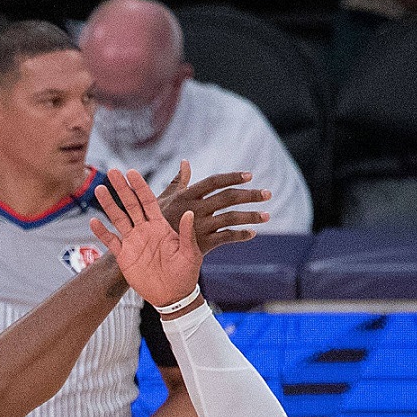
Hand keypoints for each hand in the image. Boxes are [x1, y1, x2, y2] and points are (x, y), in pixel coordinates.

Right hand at [91, 167, 203, 308]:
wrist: (172, 295)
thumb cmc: (185, 273)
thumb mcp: (190, 252)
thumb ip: (187, 233)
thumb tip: (189, 212)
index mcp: (161, 226)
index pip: (149, 201)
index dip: (140, 186)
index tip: (132, 172)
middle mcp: (145, 230)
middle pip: (131, 204)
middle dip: (122, 188)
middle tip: (112, 172)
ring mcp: (133, 242)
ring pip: (118, 219)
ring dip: (109, 204)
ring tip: (99, 189)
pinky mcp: (124, 257)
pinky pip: (110, 242)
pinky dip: (101, 232)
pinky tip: (93, 222)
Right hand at [151, 161, 268, 256]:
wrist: (148, 253)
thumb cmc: (155, 223)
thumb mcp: (163, 200)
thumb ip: (178, 182)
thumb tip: (185, 162)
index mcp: (186, 196)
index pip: (214, 182)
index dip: (232, 177)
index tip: (249, 175)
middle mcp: (194, 210)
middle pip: (228, 198)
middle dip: (250, 195)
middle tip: (268, 193)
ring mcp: (198, 227)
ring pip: (231, 218)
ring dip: (251, 216)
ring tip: (267, 215)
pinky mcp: (201, 245)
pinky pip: (226, 238)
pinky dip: (241, 235)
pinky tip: (252, 233)